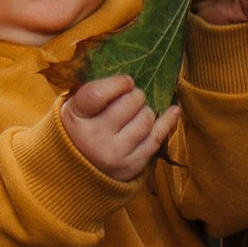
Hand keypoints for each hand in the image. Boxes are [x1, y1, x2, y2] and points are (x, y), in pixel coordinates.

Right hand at [59, 72, 178, 182]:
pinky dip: (167, 121)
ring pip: (146, 120)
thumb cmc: (80, 127)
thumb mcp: (75, 106)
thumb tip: (130, 76)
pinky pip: (156, 138)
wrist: (76, 170)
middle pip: (129, 104)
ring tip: (138, 112)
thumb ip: (94, 89)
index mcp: (75, 117)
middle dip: (136, 95)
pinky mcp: (130, 166)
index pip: (98, 93)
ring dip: (146, 111)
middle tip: (132, 97)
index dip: (118, 83)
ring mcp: (113, 154)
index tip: (126, 81)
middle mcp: (93, 137)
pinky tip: (172, 111)